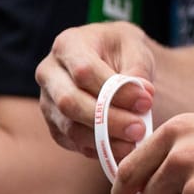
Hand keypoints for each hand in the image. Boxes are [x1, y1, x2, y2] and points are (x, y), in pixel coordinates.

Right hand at [36, 21, 158, 162]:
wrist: (109, 57)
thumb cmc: (122, 49)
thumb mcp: (135, 47)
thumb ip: (138, 70)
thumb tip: (142, 98)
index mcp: (68, 45)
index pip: (84, 72)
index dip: (115, 90)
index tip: (146, 101)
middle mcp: (49, 73)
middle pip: (70, 103)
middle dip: (107, 120)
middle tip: (139, 129)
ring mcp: (47, 101)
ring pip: (68, 127)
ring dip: (103, 139)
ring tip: (134, 141)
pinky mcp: (54, 124)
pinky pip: (71, 141)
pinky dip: (97, 148)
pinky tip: (121, 148)